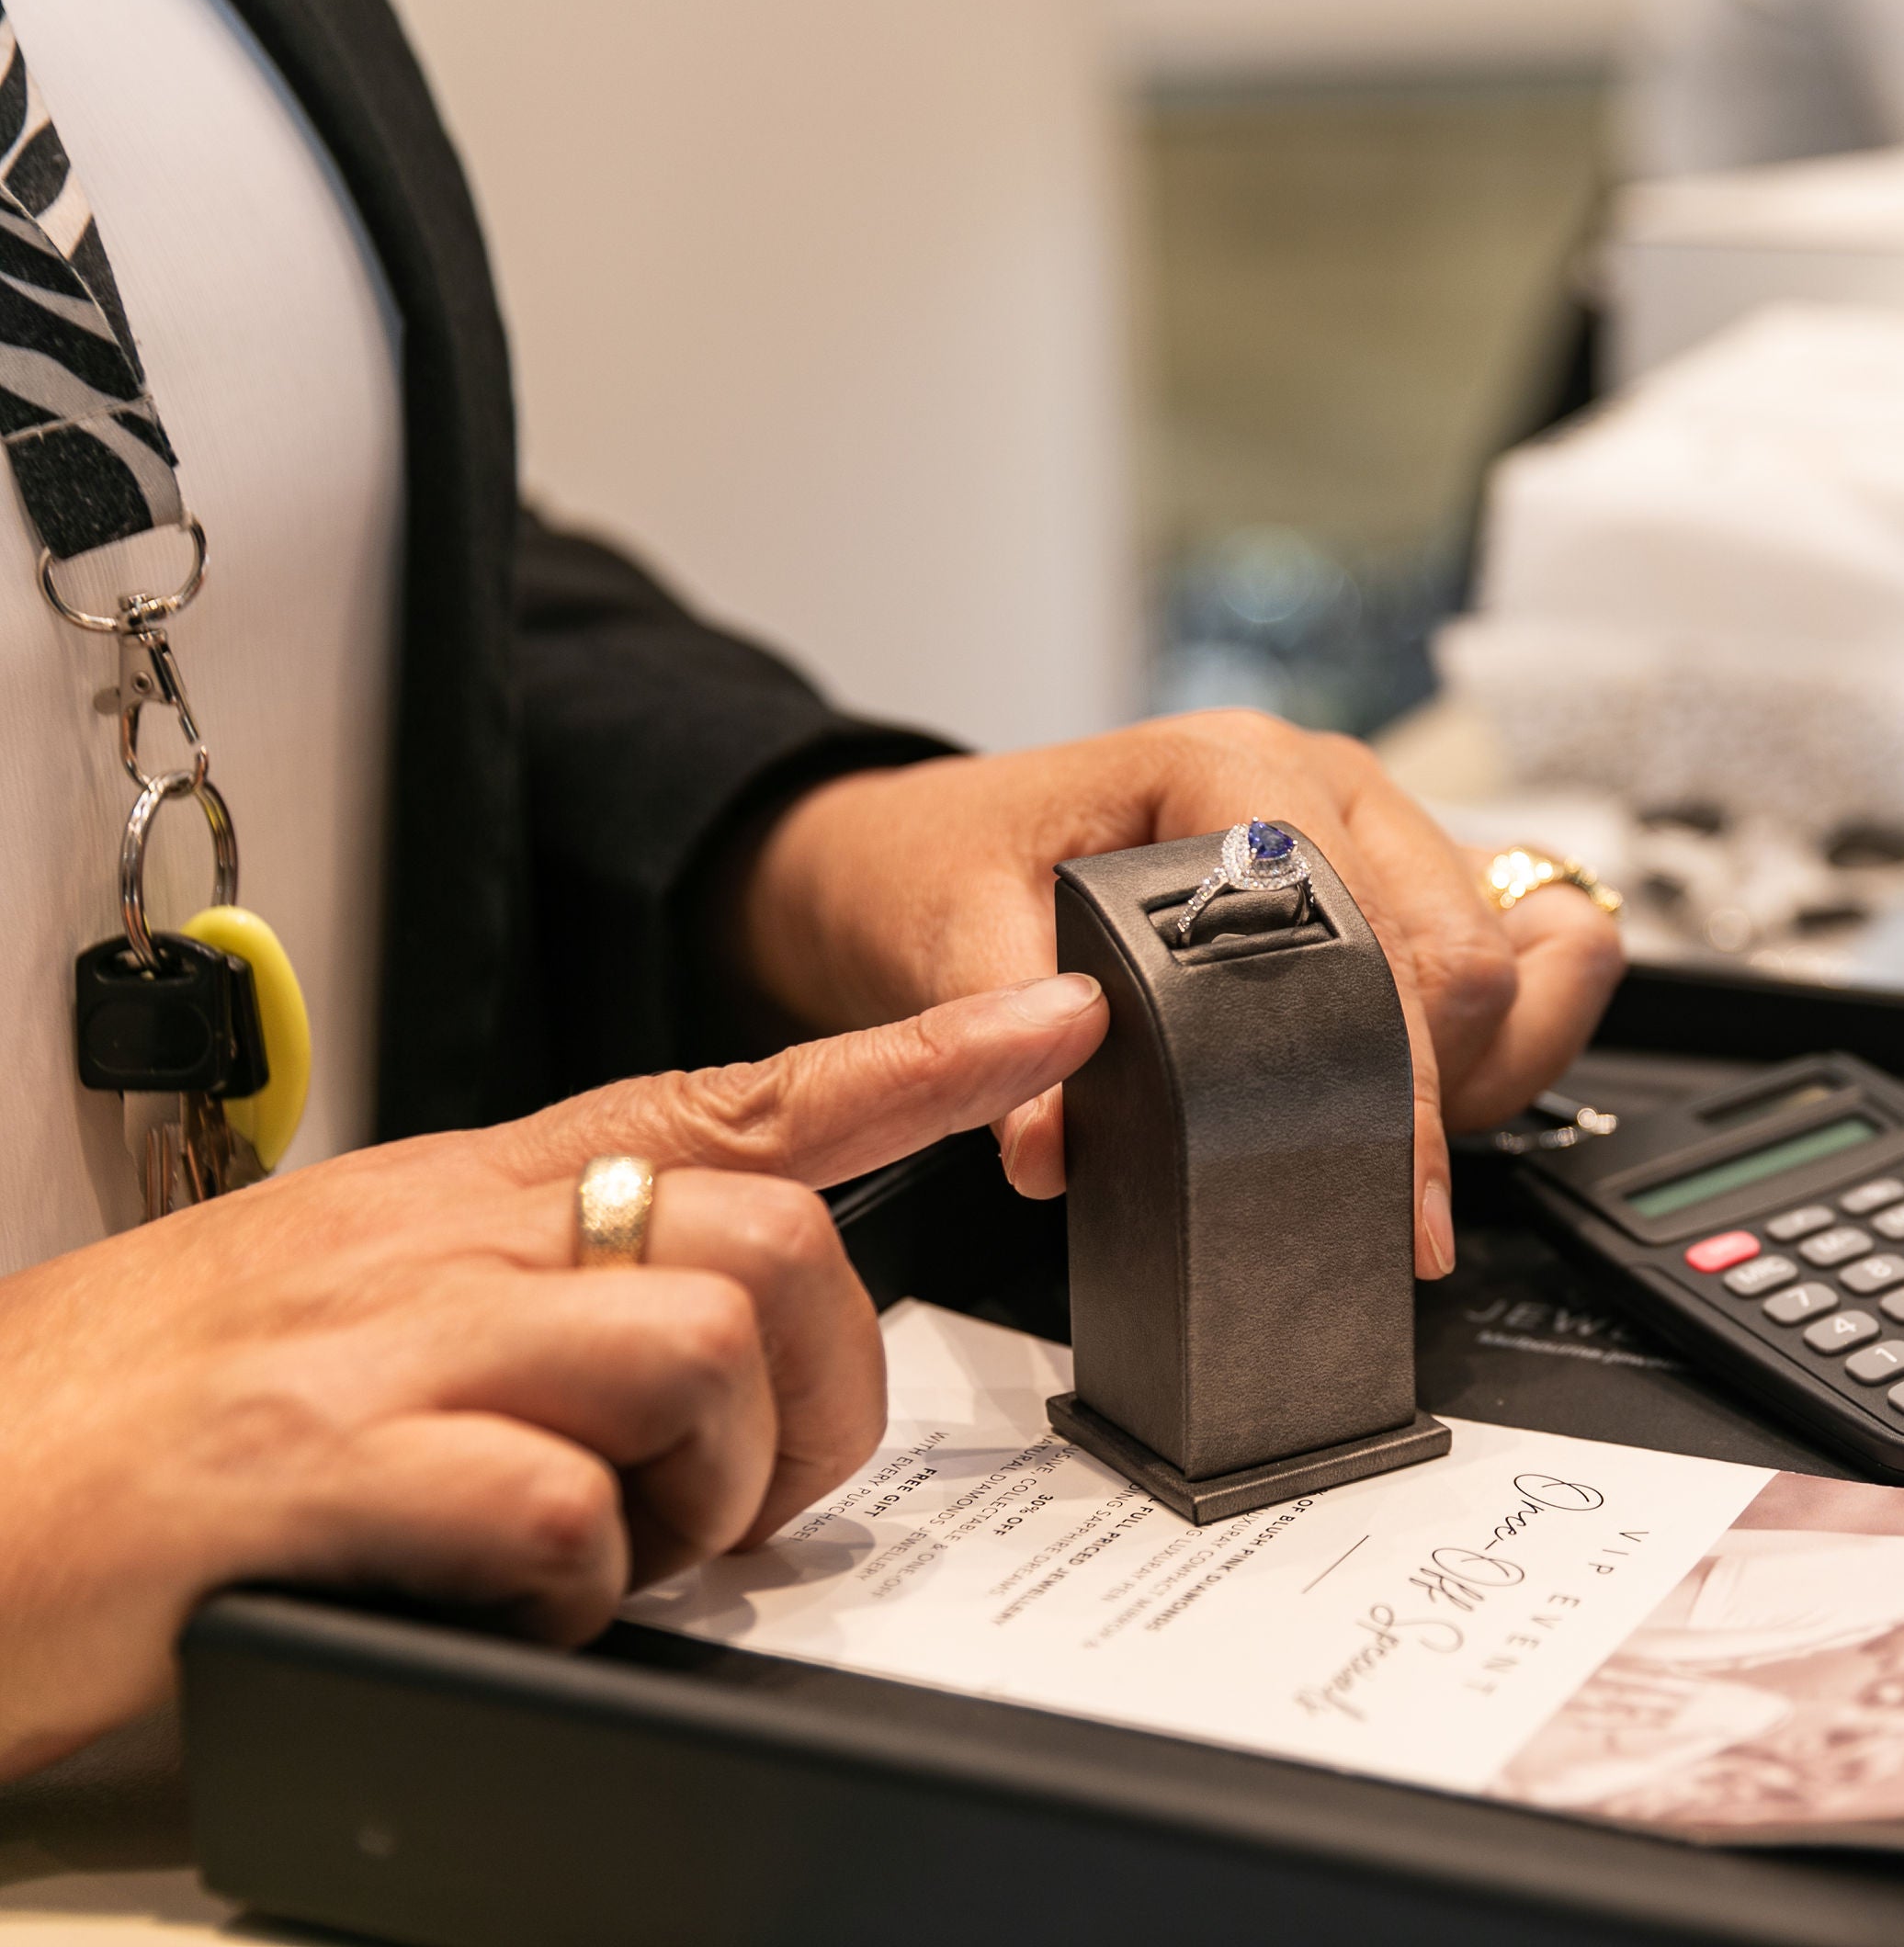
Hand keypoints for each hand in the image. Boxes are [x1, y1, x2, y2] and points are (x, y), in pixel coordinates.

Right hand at [0, 974, 1103, 1782]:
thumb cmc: (123, 1417)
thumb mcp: (345, 1302)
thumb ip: (520, 1296)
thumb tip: (694, 1348)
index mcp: (457, 1192)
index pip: (736, 1095)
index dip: (917, 1064)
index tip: (1053, 1022)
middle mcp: (440, 1237)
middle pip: (770, 1248)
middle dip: (813, 1399)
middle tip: (733, 1497)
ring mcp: (387, 1345)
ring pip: (699, 1352)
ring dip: (708, 1493)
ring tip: (609, 1554)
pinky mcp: (325, 1471)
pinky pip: (565, 1510)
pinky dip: (580, 1590)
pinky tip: (510, 1608)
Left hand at [731, 710, 1627, 1273]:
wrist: (925, 843)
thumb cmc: (946, 864)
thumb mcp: (941, 930)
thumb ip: (995, 1029)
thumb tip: (1052, 1147)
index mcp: (1229, 769)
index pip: (1371, 932)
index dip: (1386, 1078)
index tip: (1387, 1197)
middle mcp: (1321, 782)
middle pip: (1471, 951)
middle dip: (1440, 1087)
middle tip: (1373, 1189)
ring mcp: (1368, 822)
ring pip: (1513, 957)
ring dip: (1477, 1066)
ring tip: (1390, 1142)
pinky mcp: (1390, 875)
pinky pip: (1520, 948)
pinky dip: (1500, 1036)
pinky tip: (1434, 1093)